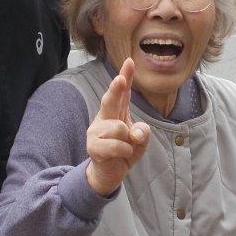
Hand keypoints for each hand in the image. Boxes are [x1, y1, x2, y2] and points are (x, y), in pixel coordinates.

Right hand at [85, 59, 150, 196]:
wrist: (109, 173)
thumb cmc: (124, 152)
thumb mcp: (140, 141)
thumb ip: (143, 133)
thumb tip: (135, 132)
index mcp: (117, 112)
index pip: (123, 92)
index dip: (126, 76)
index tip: (130, 61)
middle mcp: (105, 117)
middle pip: (111, 100)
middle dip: (115, 89)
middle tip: (120, 80)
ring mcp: (96, 131)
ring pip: (119, 128)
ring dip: (128, 141)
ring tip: (124, 148)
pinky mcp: (92, 146)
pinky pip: (117, 145)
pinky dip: (125, 152)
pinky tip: (120, 156)